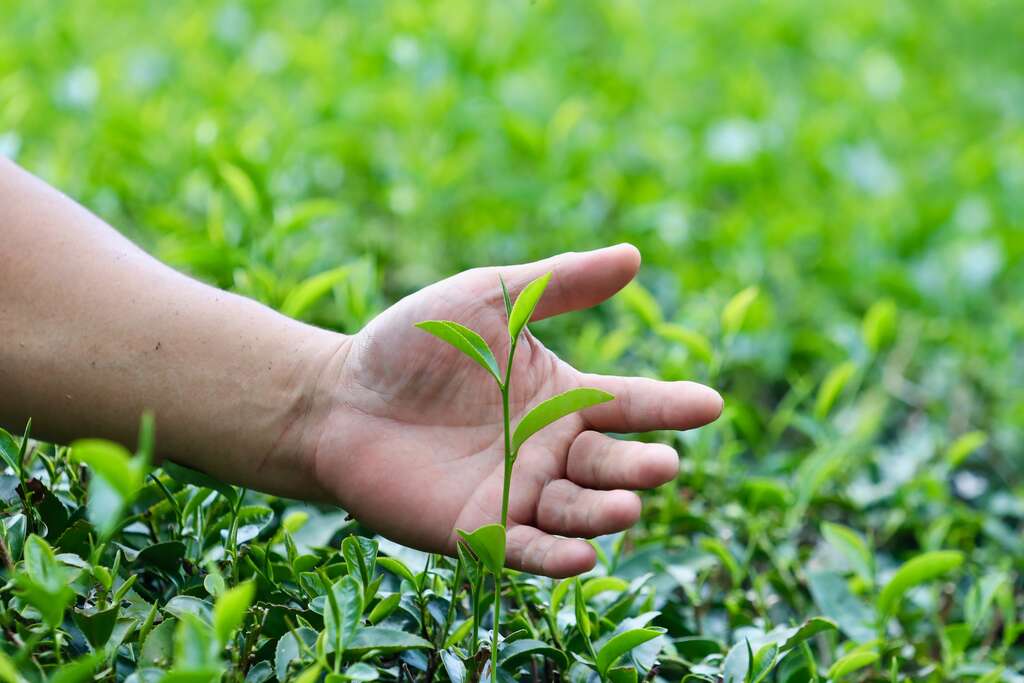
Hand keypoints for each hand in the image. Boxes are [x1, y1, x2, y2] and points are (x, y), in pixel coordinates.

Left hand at [308, 245, 722, 577]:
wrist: (338, 396)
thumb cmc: (413, 344)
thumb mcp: (488, 298)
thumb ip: (558, 283)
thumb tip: (635, 256)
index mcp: (563, 397)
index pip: (631, 405)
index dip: (670, 406)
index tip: (709, 404)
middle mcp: (551, 450)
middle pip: (612, 464)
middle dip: (640, 467)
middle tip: (661, 464)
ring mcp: (518, 494)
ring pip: (578, 511)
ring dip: (605, 513)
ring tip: (627, 505)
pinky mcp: (479, 532)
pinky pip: (526, 550)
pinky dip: (555, 557)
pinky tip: (580, 556)